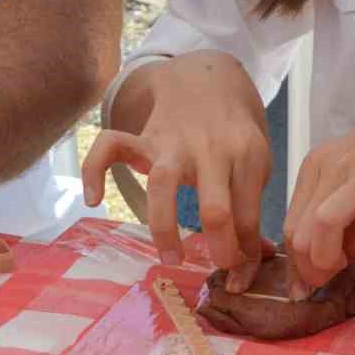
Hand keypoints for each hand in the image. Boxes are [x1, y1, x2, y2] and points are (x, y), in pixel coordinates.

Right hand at [81, 52, 270, 281]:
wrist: (208, 78)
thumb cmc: (234, 134)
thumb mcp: (257, 162)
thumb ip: (253, 206)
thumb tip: (260, 260)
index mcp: (246, 155)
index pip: (248, 215)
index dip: (247, 252)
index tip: (242, 275)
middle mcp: (210, 149)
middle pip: (215, 207)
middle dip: (220, 248)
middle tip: (218, 269)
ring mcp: (173, 142)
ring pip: (163, 184)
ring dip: (166, 227)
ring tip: (170, 259)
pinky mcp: (142, 137)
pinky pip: (110, 147)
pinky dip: (94, 171)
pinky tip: (94, 200)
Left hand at [284, 85, 354, 295]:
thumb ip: (346, 224)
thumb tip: (333, 265)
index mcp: (320, 164)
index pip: (292, 225)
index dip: (299, 264)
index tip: (315, 283)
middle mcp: (339, 164)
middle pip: (302, 230)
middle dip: (312, 268)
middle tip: (335, 279)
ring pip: (327, 222)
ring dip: (333, 261)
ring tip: (353, 272)